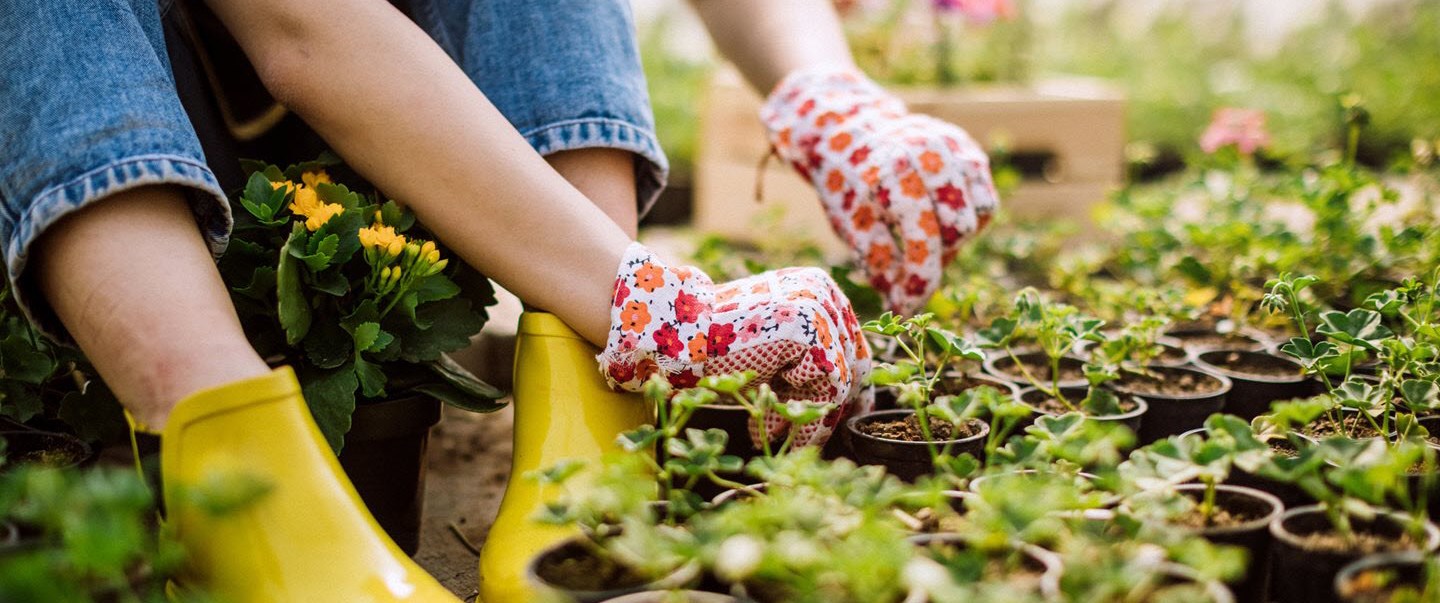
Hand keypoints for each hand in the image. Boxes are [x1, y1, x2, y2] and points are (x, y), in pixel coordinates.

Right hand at [598, 243, 870, 446]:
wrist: (681, 334)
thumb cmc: (720, 348)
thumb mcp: (774, 355)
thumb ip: (808, 368)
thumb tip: (845, 405)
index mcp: (819, 291)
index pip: (853, 347)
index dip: (850, 389)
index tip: (840, 420)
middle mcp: (824, 293)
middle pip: (850, 365)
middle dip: (827, 410)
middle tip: (805, 441)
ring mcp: (817, 306)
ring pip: (838, 379)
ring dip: (807, 417)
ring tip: (771, 434)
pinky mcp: (805, 326)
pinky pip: (823, 381)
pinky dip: (797, 409)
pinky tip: (766, 421)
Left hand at [761, 66, 998, 314]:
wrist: (850, 127)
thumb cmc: (846, 181)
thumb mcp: (849, 221)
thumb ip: (878, 260)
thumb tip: (902, 304)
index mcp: (892, 173)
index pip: (923, 239)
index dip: (919, 280)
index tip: (907, 306)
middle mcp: (928, 154)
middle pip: (957, 229)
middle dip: (938, 257)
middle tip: (913, 267)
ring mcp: (953, 147)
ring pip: (978, 215)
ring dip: (956, 240)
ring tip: (927, 243)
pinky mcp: (968, 149)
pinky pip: (984, 199)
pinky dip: (969, 219)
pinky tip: (940, 223)